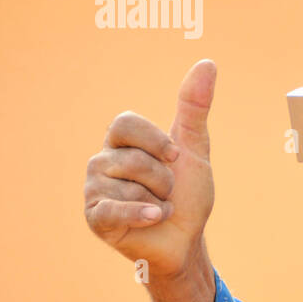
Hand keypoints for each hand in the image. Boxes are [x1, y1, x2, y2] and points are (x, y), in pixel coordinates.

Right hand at [84, 59, 216, 279]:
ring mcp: (95, 190)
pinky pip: (113, 209)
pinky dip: (142, 214)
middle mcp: (102, 161)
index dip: (156, 141)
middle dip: (164, 178)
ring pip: (128, 186)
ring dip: (157, 200)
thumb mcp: (195, 148)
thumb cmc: (188, 194)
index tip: (176, 157)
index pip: (125, 124)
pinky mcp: (96, 217)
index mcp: (122, 142)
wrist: (186, 239)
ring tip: (157, 207)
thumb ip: (195, 107)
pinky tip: (154, 217)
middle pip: (133, 159)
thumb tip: (207, 63)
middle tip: (167, 191)